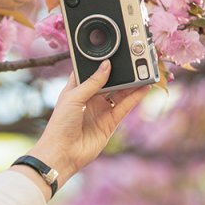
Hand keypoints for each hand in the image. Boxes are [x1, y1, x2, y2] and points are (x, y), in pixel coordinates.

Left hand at [24, 60, 149, 191]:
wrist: (63, 153)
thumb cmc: (60, 124)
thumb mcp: (73, 98)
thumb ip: (92, 82)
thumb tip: (107, 65)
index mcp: (76, 90)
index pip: (90, 72)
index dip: (100, 63)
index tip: (113, 51)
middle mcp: (89, 99)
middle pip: (108, 81)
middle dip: (120, 72)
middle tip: (134, 59)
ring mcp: (100, 110)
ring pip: (119, 93)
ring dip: (131, 83)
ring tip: (144, 70)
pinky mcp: (110, 122)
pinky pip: (125, 106)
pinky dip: (135, 97)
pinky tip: (144, 87)